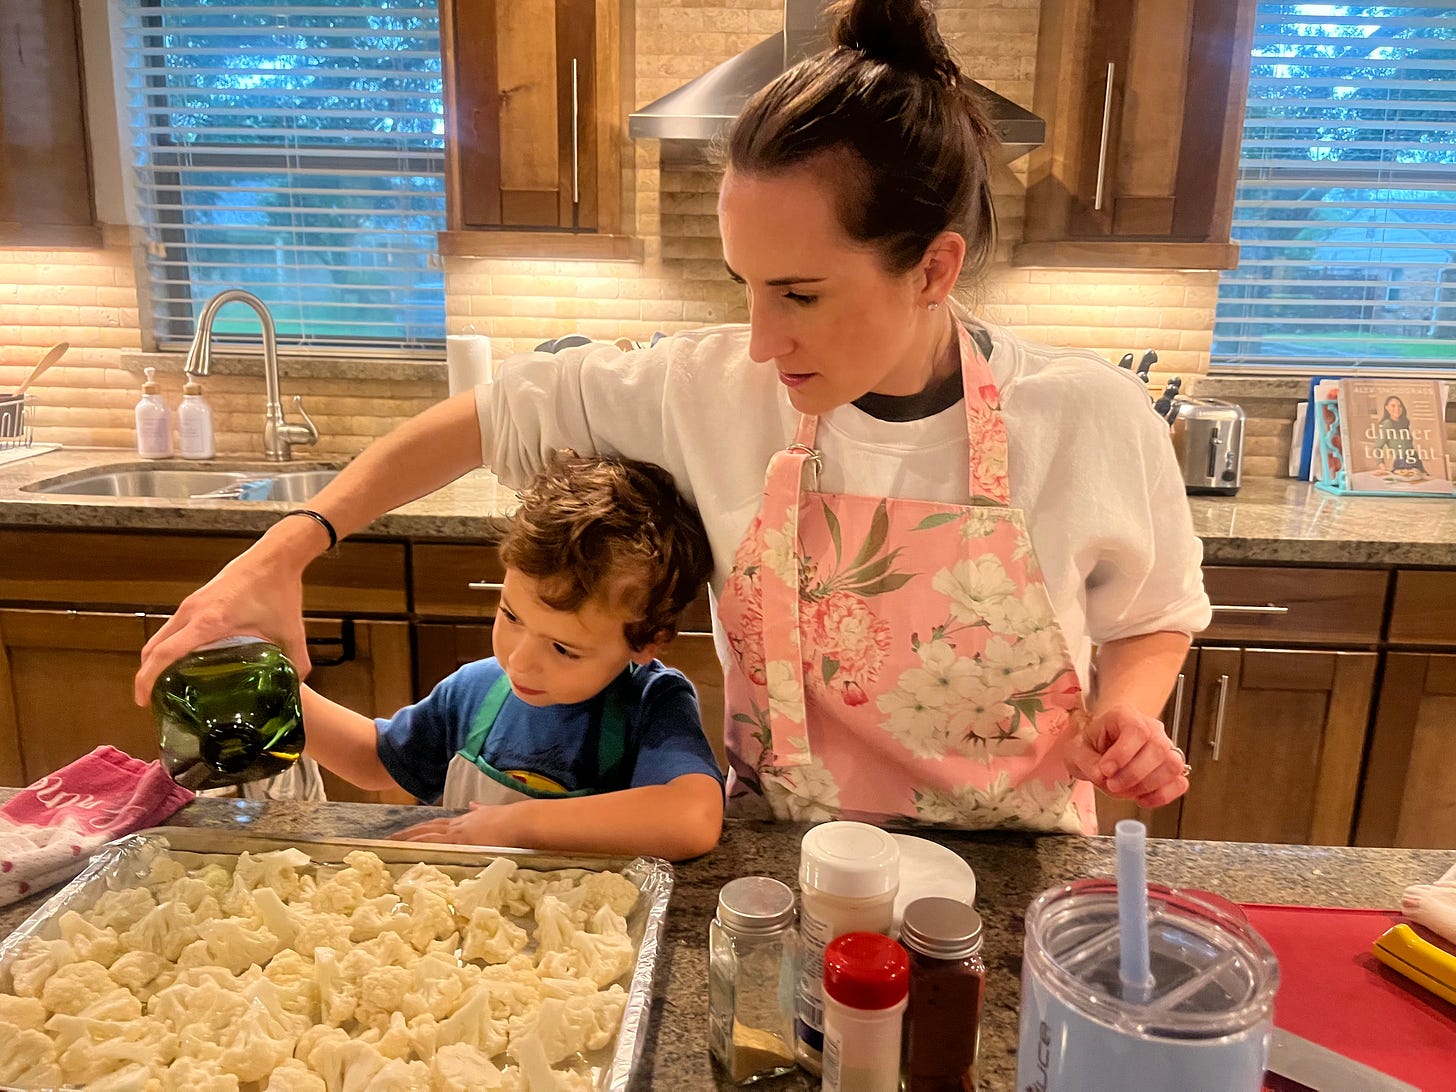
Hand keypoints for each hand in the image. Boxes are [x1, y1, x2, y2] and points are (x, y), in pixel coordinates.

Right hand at [133, 541, 309, 705]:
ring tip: (164, 685)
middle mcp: (192, 612)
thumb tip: (299, 688)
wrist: (276, 556)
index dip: (147, 679)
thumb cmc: (280, 590)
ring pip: (160, 636)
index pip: (164, 653)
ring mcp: (191, 604)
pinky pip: (173, 627)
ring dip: (155, 659)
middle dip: (146, 675)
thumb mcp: (291, 632)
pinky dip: (168, 645)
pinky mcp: (197, 599)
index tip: (142, 700)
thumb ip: (296, 663)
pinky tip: (184, 661)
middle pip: (153, 647)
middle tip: (152, 701)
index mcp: (209, 622)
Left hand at [391, 801, 522, 845]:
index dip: (422, 829)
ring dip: (407, 839)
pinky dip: (418, 847)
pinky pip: (433, 845)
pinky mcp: (459, 843)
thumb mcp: (494, 813)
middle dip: (408, 833)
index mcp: (466, 821)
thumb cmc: (513, 822)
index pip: (438, 825)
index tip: (408, 833)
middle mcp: (458, 825)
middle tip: (389, 838)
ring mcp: (457, 834)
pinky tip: (407, 851)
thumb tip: (474, 805)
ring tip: (390, 843)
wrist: (520, 822)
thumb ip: (482, 810)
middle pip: (427, 828)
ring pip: (425, 835)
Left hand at [1063, 703, 1188, 808]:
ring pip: (1173, 765)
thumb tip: (1103, 776)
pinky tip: (1142, 799)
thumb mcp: (1077, 750)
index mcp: (1125, 716)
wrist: (1098, 747)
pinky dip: (1163, 795)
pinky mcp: (1171, 768)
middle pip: (1158, 748)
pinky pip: (1180, 782)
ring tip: (1125, 791)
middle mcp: (1151, 728)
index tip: (1105, 770)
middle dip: (1134, 774)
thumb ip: (1087, 762)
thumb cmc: (1090, 745)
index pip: (1136, 730)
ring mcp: (1165, 747)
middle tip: (1112, 785)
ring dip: (1148, 785)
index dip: (1123, 754)